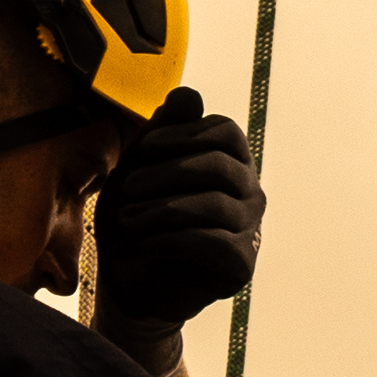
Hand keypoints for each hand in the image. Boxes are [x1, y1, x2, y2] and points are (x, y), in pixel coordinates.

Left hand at [89, 90, 265, 324]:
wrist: (129, 283)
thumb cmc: (134, 220)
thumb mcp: (138, 168)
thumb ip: (161, 132)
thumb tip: (188, 94)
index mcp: (231, 162)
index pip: (225, 131)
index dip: (183, 134)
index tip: (143, 149)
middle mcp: (250, 192)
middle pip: (220, 164)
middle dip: (166, 172)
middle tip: (126, 188)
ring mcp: (250, 229)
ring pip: (213, 204)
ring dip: (160, 209)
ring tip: (126, 219)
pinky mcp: (242, 264)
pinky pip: (212, 243)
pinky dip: (169, 239)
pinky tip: (141, 244)